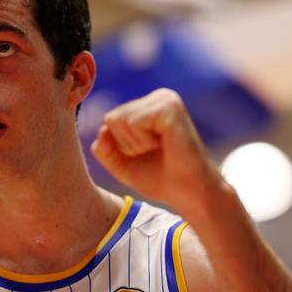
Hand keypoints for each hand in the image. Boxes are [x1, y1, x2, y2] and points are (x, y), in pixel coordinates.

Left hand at [91, 88, 226, 215]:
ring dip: (135, 144)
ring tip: (160, 149)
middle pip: (112, 118)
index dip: (121, 146)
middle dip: (127, 145)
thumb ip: (104, 149)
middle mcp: (159, 98)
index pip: (110, 120)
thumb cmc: (160, 179)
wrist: (189, 194)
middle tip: (154, 153)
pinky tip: (165, 145)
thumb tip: (102, 130)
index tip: (147, 154)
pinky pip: (133, 122)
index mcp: (149, 106)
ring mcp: (166, 100)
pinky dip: (143, 141)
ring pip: (120, 119)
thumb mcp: (122, 165)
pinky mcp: (170, 107)